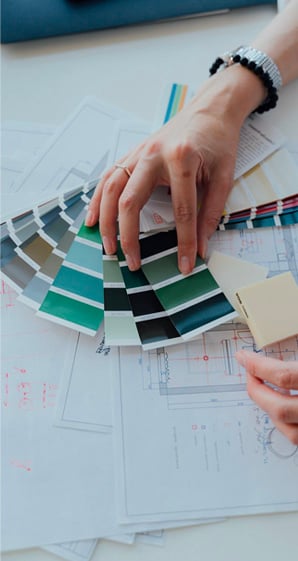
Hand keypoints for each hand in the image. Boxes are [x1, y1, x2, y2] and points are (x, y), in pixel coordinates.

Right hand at [86, 67, 262, 273]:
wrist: (210, 110)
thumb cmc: (218, 142)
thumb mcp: (223, 177)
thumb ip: (210, 213)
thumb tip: (200, 248)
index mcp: (182, 159)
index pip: (181, 211)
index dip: (184, 242)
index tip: (185, 266)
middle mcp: (153, 155)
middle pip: (131, 201)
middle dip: (129, 236)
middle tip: (132, 263)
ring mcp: (138, 152)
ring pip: (110, 190)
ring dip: (105, 221)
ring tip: (108, 247)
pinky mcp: (131, 154)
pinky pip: (107, 178)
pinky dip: (97, 200)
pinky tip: (92, 219)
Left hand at [236, 350, 297, 444]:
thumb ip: (294, 362)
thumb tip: (272, 351)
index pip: (283, 376)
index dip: (258, 366)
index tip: (245, 358)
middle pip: (279, 408)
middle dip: (257, 391)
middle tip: (251, 376)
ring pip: (290, 432)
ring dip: (271, 411)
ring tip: (265, 392)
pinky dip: (288, 424)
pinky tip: (286, 408)